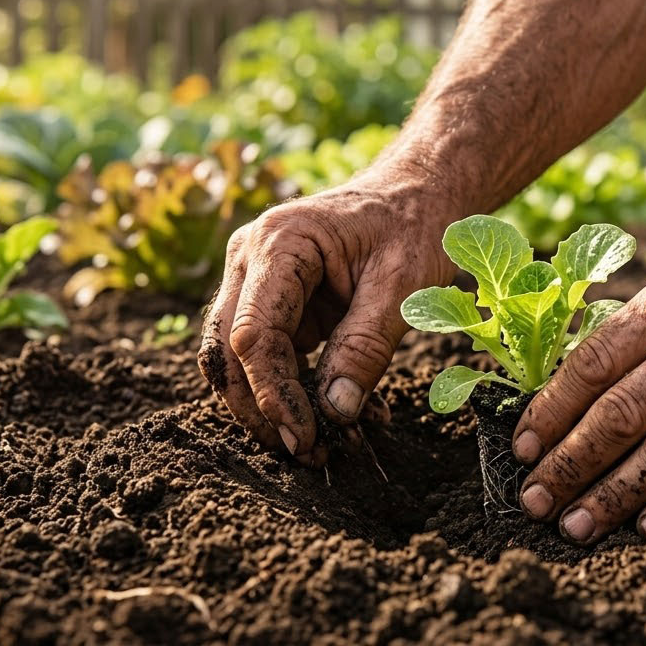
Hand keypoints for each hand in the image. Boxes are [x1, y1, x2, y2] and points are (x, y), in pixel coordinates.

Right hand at [197, 174, 455, 463]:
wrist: (419, 192)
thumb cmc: (414, 224)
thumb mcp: (403, 286)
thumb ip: (366, 347)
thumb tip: (336, 412)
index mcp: (279, 243)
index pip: (252, 334)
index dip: (273, 394)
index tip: (304, 437)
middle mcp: (252, 259)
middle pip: (227, 351)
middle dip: (261, 409)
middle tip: (306, 454)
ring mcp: (257, 281)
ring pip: (237, 359)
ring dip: (271, 406)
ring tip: (321, 446)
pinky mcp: (275, 303)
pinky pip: (269, 356)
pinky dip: (295, 391)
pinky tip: (341, 418)